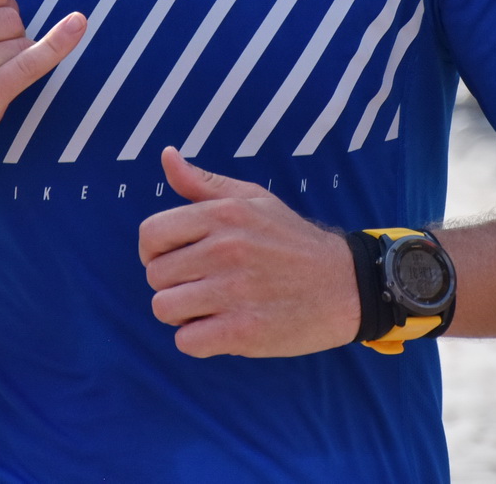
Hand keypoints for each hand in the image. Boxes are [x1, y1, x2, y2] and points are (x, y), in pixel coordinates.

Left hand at [138, 148, 357, 357]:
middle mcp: (225, 249)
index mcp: (223, 214)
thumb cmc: (291, 241)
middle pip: (156, 275)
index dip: (154, 251)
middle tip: (203, 285)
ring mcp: (234, 291)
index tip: (176, 259)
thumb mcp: (253, 199)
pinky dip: (198, 339)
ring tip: (211, 306)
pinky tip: (221, 328)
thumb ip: (203, 183)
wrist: (345, 285)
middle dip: (173, 284)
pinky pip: (187, 341)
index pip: (150, 234)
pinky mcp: (243, 331)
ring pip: (165, 309)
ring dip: (183, 314)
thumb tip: (167, 155)